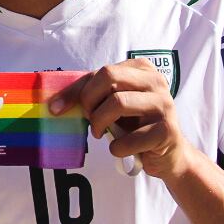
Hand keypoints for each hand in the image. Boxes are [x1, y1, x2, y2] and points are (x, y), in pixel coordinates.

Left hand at [50, 59, 190, 178]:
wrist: (169, 154)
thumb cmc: (136, 125)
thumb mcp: (114, 104)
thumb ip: (92, 95)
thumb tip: (54, 103)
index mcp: (141, 69)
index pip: (101, 71)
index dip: (75, 91)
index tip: (56, 108)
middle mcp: (156, 81)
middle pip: (108, 77)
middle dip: (89, 101)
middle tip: (90, 120)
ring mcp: (164, 104)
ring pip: (118, 102)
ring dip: (100, 123)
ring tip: (100, 134)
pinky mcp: (167, 130)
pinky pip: (128, 138)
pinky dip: (116, 148)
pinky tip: (120, 148)